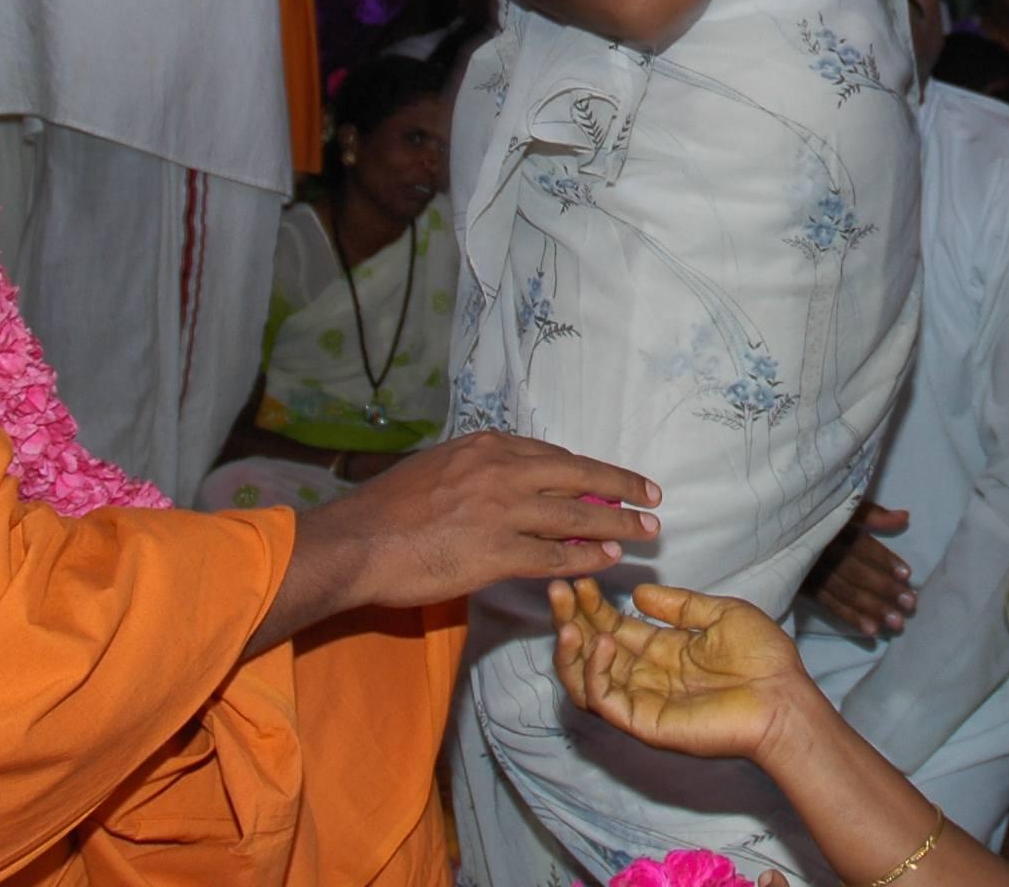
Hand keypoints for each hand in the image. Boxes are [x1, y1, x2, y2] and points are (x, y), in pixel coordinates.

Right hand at [317, 431, 659, 602]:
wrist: (356, 542)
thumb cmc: (386, 509)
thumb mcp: (436, 467)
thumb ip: (475, 470)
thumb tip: (502, 478)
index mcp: (486, 446)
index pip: (554, 456)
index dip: (590, 470)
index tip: (614, 478)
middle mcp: (501, 471)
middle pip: (579, 477)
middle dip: (621, 487)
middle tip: (652, 497)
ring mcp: (502, 512)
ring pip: (576, 516)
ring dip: (618, 524)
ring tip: (646, 533)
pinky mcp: (496, 553)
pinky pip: (554, 556)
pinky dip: (586, 558)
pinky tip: (607, 561)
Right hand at [550, 578, 814, 764]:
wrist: (783, 697)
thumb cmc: (762, 658)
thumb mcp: (719, 614)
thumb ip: (679, 605)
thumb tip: (637, 594)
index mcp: (663, 651)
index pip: (613, 627)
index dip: (593, 606)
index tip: (580, 580)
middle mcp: (646, 676)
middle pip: (592, 650)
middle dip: (572, 620)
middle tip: (560, 590)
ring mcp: (643, 701)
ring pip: (586, 680)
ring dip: (571, 650)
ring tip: (570, 620)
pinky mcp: (645, 722)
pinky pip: (605, 701)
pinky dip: (594, 672)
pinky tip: (601, 642)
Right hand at [804, 505, 914, 635]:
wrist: (767, 527)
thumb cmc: (812, 514)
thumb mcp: (840, 504)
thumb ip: (872, 514)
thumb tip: (905, 517)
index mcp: (832, 526)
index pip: (862, 545)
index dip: (884, 559)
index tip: (907, 574)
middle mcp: (821, 550)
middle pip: (856, 571)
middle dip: (884, 588)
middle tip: (910, 605)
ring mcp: (810, 570)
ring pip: (844, 591)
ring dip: (871, 608)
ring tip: (896, 623)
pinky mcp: (802, 587)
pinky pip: (828, 605)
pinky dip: (850, 618)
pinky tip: (870, 631)